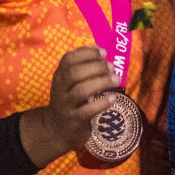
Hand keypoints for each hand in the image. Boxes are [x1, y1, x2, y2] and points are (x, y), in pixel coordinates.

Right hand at [19, 46, 119, 166]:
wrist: (57, 126)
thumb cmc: (70, 98)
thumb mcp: (72, 81)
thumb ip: (84, 65)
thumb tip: (99, 48)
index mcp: (60, 75)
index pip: (68, 59)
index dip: (87, 53)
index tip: (104, 53)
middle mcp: (60, 88)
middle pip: (74, 73)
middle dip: (96, 67)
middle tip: (112, 67)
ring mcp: (66, 105)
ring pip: (81, 91)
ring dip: (101, 83)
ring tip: (117, 79)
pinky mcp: (74, 119)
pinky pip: (87, 111)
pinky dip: (102, 103)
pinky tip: (113, 98)